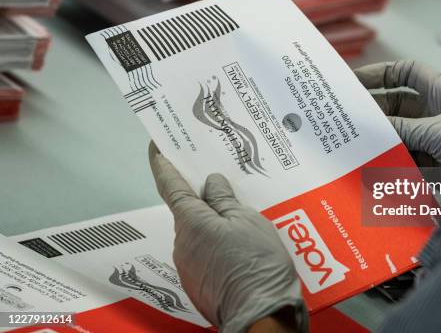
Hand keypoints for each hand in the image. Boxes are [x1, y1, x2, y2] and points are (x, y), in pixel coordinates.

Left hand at [148, 143, 307, 332]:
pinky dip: (219, 246)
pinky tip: (242, 250)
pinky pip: (206, 254)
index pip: (171, 185)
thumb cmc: (256, 265)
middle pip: (189, 211)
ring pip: (200, 234)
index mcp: (191, 222)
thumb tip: (210, 184)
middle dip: (205, 200)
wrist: (260, 314)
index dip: (163, 164)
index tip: (158, 147)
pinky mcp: (199, 282)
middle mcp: (182, 243)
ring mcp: (189, 266)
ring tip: (246, 226)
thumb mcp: (247, 220)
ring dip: (216, 226)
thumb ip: (225, 199)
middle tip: (228, 189)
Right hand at [354, 60, 440, 167]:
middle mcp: (438, 114)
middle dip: (374, 109)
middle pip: (397, 104)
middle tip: (346, 116)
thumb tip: (369, 125)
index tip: (356, 81)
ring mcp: (434, 140)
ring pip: (398, 133)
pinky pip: (403, 157)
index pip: (409, 72)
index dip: (383, 72)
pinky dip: (388, 159)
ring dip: (379, 137)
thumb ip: (403, 128)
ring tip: (353, 140)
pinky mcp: (432, 164)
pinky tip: (371, 162)